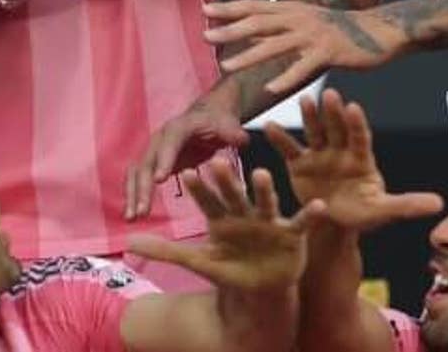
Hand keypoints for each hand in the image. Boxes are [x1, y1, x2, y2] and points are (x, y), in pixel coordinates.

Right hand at [126, 85, 246, 220]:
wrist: (207, 116)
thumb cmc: (217, 122)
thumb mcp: (227, 125)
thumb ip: (233, 133)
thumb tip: (241, 140)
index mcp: (178, 129)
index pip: (169, 144)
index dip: (164, 160)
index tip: (160, 180)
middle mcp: (160, 139)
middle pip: (147, 162)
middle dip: (143, 187)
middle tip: (142, 211)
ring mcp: (154, 151)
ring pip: (137, 172)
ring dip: (133, 194)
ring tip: (132, 217)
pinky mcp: (154, 163)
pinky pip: (139, 179)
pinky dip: (134, 195)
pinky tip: (133, 214)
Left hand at [127, 164, 321, 295]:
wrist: (261, 287)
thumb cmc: (228, 268)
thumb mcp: (197, 261)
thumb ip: (164, 250)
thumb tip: (128, 242)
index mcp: (221, 217)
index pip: (207, 200)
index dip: (198, 188)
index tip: (186, 172)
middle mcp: (244, 213)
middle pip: (234, 194)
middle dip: (227, 180)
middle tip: (218, 161)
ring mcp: (268, 221)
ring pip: (265, 201)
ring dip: (264, 189)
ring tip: (260, 172)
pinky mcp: (291, 233)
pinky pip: (302, 222)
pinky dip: (311, 214)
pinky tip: (319, 205)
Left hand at [203, 0, 403, 95]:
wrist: (378, 30)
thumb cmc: (335, 28)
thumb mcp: (302, 21)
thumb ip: (275, 26)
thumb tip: (244, 31)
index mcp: (290, 9)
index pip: (253, 6)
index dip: (229, 8)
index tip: (203, 10)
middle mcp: (298, 18)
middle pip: (258, 22)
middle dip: (230, 30)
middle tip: (204, 36)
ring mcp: (313, 34)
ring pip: (275, 45)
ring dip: (248, 55)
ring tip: (226, 66)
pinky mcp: (329, 52)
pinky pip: (303, 67)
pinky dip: (285, 77)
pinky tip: (269, 88)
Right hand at [263, 90, 441, 231]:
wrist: (333, 223)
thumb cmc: (363, 213)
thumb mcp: (384, 210)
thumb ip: (407, 204)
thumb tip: (440, 203)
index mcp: (362, 159)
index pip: (360, 138)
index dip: (357, 124)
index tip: (354, 107)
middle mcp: (340, 151)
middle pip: (336, 129)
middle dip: (332, 112)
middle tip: (328, 94)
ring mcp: (319, 154)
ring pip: (314, 132)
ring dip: (309, 117)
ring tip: (303, 99)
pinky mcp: (299, 163)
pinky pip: (289, 149)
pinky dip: (280, 138)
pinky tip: (268, 125)